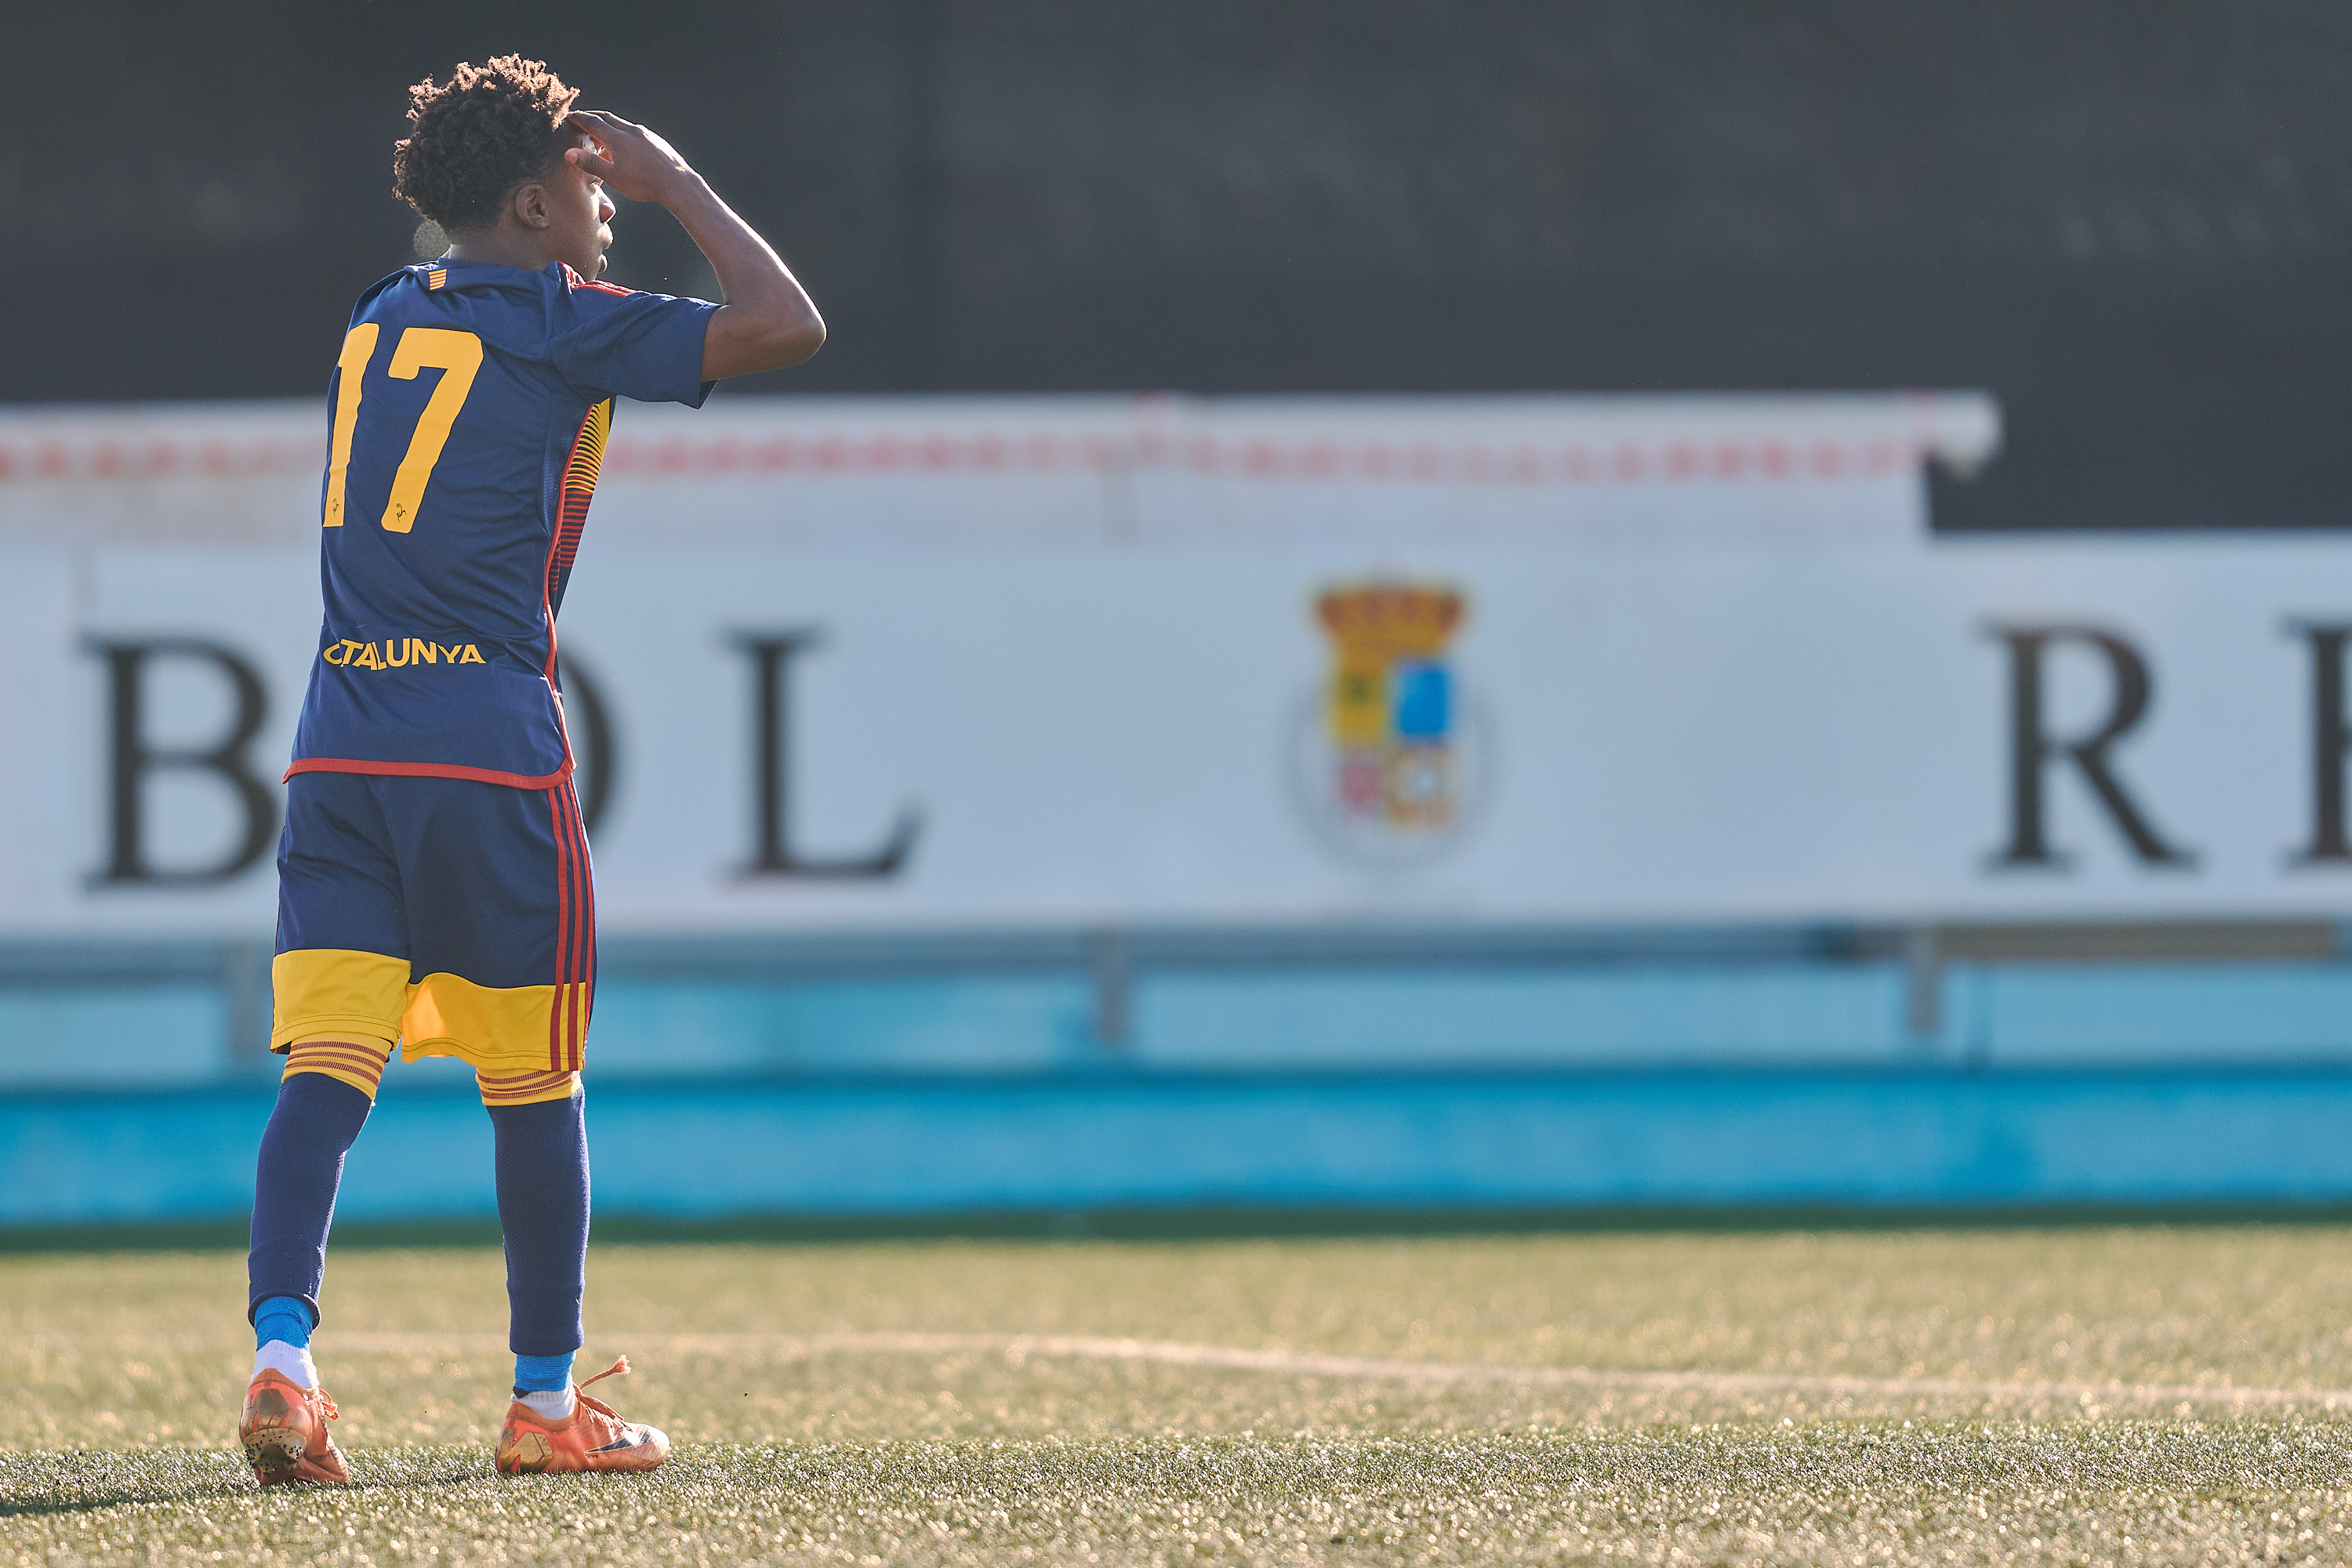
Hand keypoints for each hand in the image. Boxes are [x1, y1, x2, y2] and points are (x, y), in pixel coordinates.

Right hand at [562, 110, 697, 204]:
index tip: (569, 117)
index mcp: (617, 137)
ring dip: (608, 127)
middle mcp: (631, 130)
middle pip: (606, 117)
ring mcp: (645, 134)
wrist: (677, 183)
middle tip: (582, 120)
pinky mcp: (655, 140)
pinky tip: (624, 148)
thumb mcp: (613, 176)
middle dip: (592, 118)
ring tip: (601, 139)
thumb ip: (591, 163)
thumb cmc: (644, 183)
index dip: (579, 118)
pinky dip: (623, 134)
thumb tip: (569, 154)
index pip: (592, 121)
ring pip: (622, 125)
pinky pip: (634, 132)